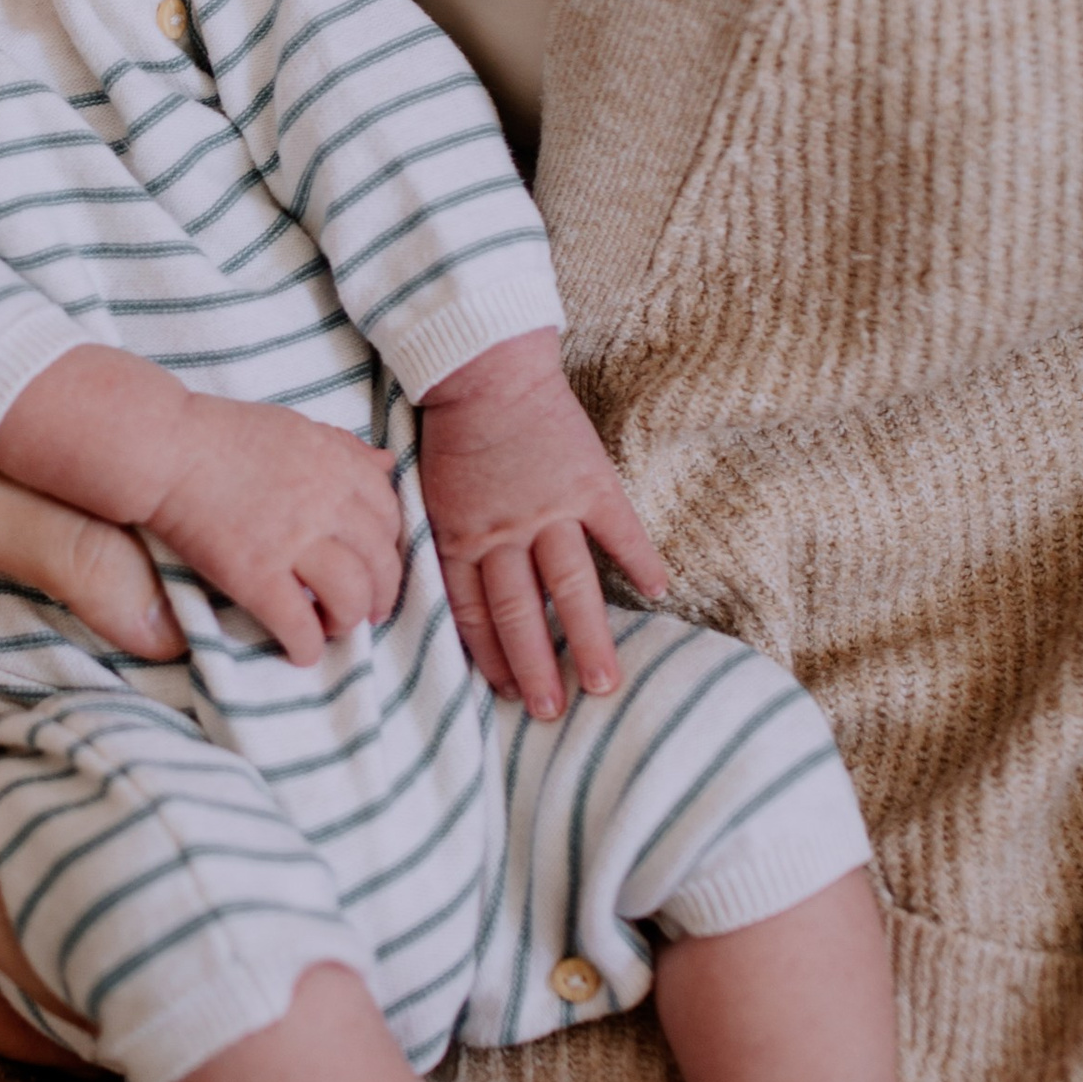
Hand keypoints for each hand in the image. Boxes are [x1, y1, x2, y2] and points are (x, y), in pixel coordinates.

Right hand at [142, 397, 403, 662]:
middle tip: (368, 611)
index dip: (388, 546)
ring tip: (333, 627)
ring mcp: (293, 541)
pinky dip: (306, 645)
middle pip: (378, 562)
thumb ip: (343, 448)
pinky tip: (301, 652)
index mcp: (337, 465)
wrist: (166, 449)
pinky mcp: (257, 575)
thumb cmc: (223, 434)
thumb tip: (385, 464)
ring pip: (350, 596)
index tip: (375, 562)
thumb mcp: (295, 428)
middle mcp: (326, 503)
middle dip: (380, 594)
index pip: (389, 514)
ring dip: (348, 620)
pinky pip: (298, 624)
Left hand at [420, 329, 668, 714]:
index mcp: (459, 537)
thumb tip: (450, 599)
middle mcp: (504, 531)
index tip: (508, 695)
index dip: (490, 658)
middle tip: (554, 713)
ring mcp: (550, 508)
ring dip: (588, 638)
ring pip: (570, 586)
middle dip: (536, 668)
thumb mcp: (426, 492)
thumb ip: (442, 544)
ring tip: (605, 684)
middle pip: (521, 613)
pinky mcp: (588, 482)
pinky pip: (619, 529)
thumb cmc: (452, 432)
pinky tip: (656, 592)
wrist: (485, 368)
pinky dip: (639, 559)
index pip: (472, 614)